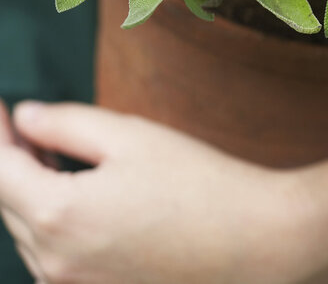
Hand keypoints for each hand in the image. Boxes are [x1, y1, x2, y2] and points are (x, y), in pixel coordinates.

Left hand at [0, 100, 323, 283]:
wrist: (258, 242)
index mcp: (58, 215)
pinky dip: (53, 223)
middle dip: (10, 160)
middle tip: (23, 127)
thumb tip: (26, 119)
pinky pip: (54, 256)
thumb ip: (67, 124)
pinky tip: (78, 199)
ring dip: (29, 193)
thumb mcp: (133, 137)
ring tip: (49, 159)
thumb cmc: (201, 186)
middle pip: (7, 203)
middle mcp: (55, 262)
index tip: (1, 109)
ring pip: (29, 232)